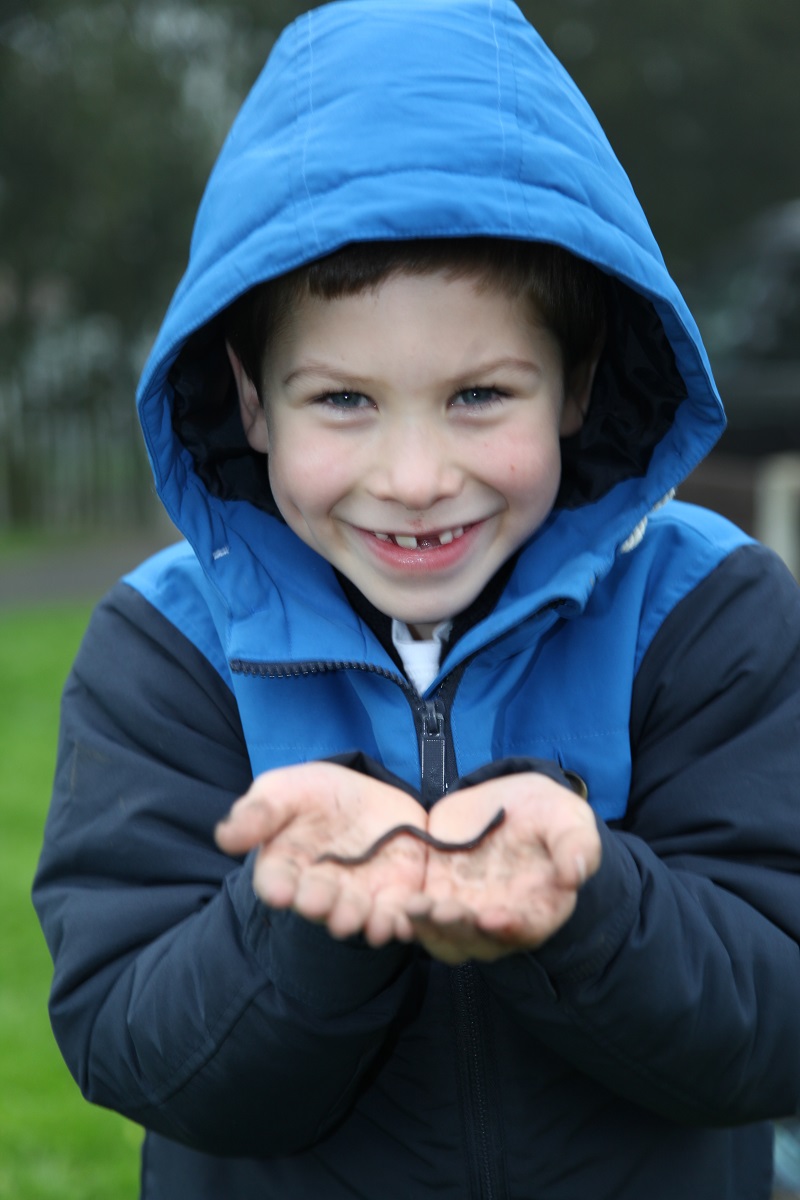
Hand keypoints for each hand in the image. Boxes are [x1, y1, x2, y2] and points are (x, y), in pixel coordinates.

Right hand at [215, 762, 426, 945]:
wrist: (364, 795)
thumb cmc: (313, 796)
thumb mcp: (283, 791)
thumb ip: (258, 812)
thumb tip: (225, 837)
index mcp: (285, 867)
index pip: (276, 881)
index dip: (277, 887)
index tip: (278, 891)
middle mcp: (319, 889)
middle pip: (317, 902)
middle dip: (319, 905)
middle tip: (318, 904)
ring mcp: (357, 895)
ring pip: (356, 914)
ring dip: (357, 920)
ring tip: (357, 920)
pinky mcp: (394, 894)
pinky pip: (396, 913)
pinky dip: (398, 921)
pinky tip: (401, 923)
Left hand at [404, 773, 600, 963]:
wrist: (511, 802)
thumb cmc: (548, 815)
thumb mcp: (566, 819)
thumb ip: (575, 844)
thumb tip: (576, 874)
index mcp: (539, 908)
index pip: (526, 929)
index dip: (510, 928)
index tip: (492, 918)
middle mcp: (501, 920)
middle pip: (479, 939)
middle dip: (460, 928)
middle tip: (444, 911)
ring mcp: (466, 912)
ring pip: (445, 936)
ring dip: (429, 927)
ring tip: (415, 906)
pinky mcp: (438, 896)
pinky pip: (420, 918)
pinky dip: (408, 917)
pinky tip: (399, 904)